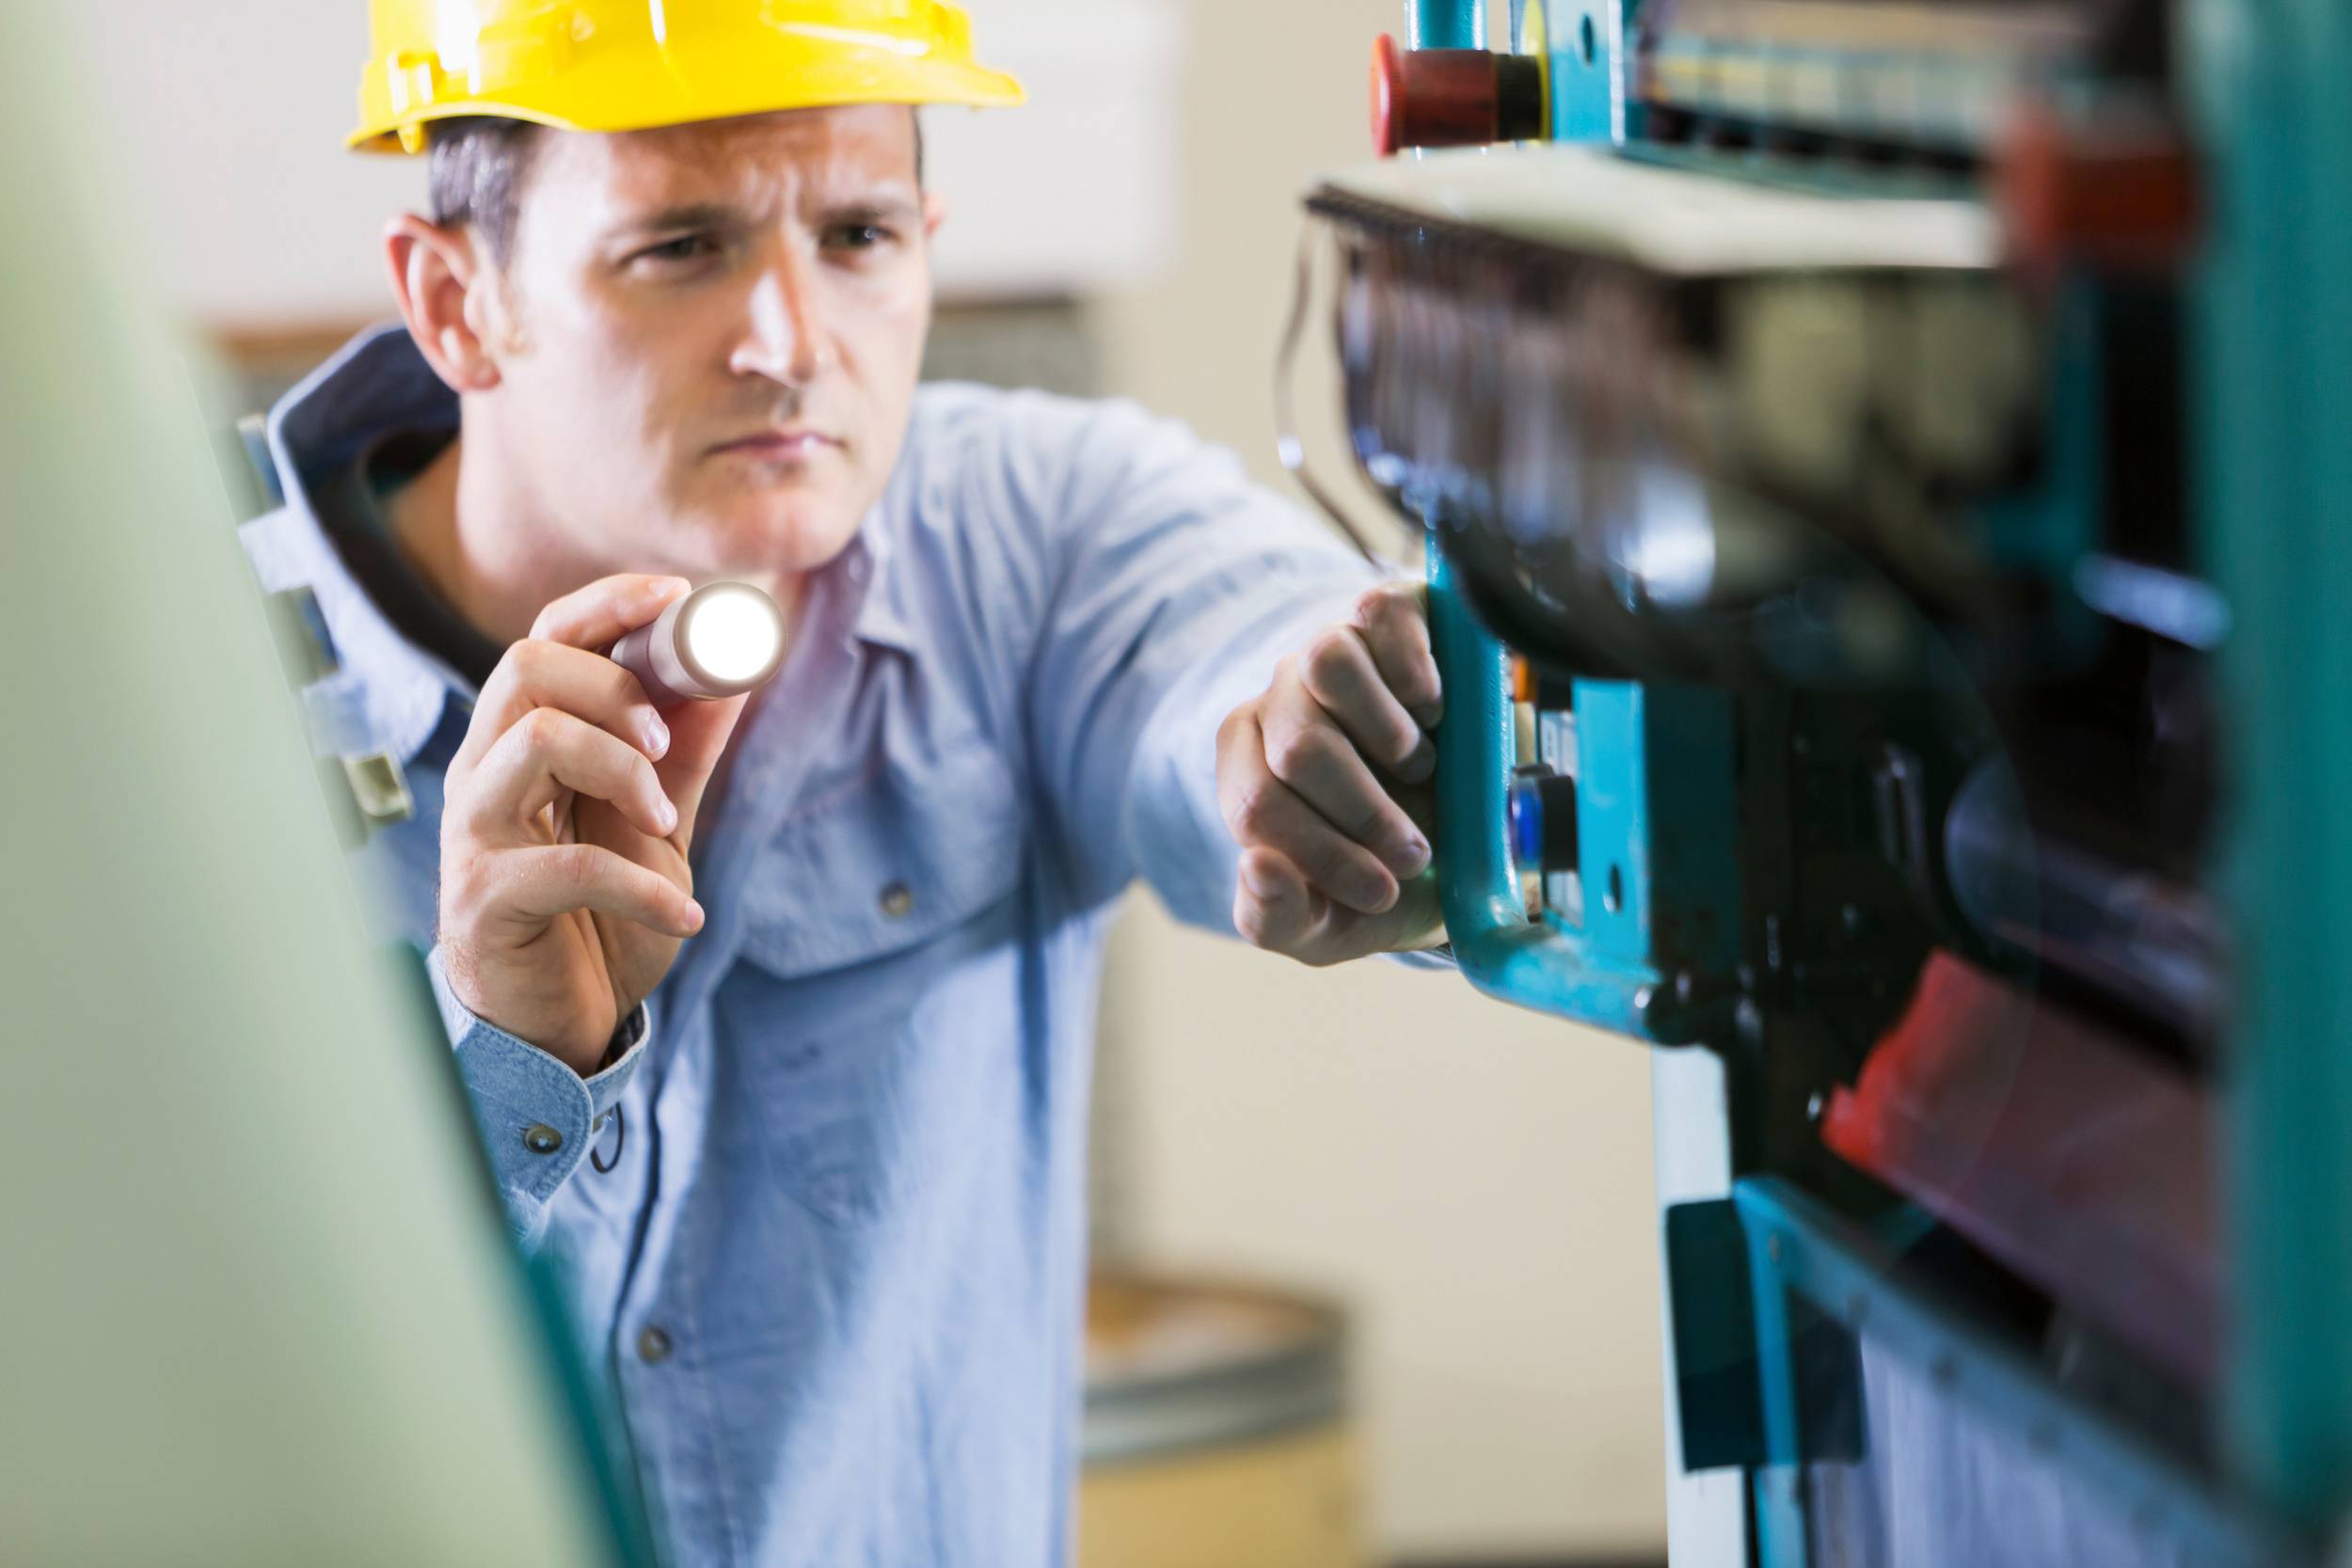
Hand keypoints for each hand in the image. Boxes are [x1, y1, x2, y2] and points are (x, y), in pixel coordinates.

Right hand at [437, 574, 751, 1074]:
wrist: (562, 1025)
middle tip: (663, 742)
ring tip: (665, 826)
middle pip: (526, 668)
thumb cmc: (598, 917)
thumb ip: (683, 754)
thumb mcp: (656, 825)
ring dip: (622, 770)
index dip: (607, 606)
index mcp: (521, 742)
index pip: (544, 639)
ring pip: (534, 742)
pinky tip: (688, 914)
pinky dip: (644, 887)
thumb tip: (732, 674)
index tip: (678, 597)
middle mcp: (484, 773)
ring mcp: (474, 834)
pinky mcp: (485, 901)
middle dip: (614, 688)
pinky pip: (567, 866)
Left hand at [1218, 581, 1445, 965]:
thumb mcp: (1328, 923)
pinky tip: (1437, 712)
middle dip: (1367, 813)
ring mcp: (1328, 649)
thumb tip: (1255, 867)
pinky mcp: (1383, 611)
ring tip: (1422, 768)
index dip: (1324, 855)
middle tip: (1416, 851)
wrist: (1469, 819)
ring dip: (1387, 735)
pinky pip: (1379, 618)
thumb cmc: (1383, 870)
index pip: (1256, 805)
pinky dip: (1415, 673)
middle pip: (1298, 745)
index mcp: (1248, 770)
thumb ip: (1275, 916)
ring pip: (1324, 664)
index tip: (1384, 893)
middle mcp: (1278, 702)